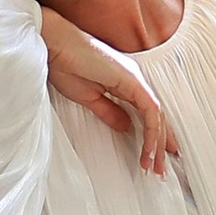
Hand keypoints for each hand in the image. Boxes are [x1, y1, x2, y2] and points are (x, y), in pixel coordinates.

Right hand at [40, 11, 179, 176]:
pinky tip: (149, 148)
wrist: (54, 45)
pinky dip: (152, 131)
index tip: (154, 157)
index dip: (154, 136)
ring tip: (154, 165)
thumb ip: (110, 112)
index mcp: (126, 83)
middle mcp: (135, 80)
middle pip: (157, 116)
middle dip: (161, 144)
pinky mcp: (132, 80)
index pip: (148, 113)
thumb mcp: (89, 97)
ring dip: (158, 142)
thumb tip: (126, 127)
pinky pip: (150, 109)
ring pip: (157, 115)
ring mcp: (136, 79)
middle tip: (159, 169)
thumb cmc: (65, 65)